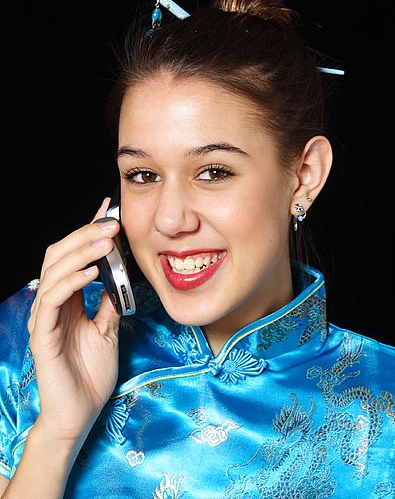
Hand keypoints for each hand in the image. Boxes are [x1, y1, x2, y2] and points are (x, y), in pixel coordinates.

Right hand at [27, 198, 121, 446]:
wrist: (80, 412)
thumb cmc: (91, 372)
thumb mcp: (108, 328)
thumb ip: (109, 301)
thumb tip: (122, 275)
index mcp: (67, 299)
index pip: (73, 256)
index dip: (87, 232)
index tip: (108, 211)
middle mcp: (52, 303)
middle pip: (59, 255)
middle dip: (85, 235)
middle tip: (111, 222)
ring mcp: (45, 317)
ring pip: (54, 271)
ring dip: (81, 252)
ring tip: (106, 240)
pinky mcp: (43, 334)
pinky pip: (53, 300)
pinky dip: (72, 281)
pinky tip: (93, 272)